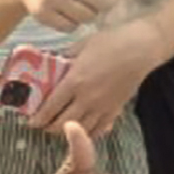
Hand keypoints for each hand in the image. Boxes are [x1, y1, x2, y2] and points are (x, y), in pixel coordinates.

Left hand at [27, 22, 154, 138]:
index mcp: (75, 81)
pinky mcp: (116, 109)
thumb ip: (66, 57)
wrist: (141, 48)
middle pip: (63, 124)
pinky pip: (100, 129)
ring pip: (81, 130)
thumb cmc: (111, 41)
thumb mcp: (82, 44)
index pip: (51, 107)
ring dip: (68, 132)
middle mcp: (87, 99)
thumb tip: (54, 62)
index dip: (39, 118)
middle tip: (44, 126)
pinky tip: (83, 130)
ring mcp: (102, 107)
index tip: (31, 122)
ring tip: (61, 129)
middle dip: (50, 128)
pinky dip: (89, 132)